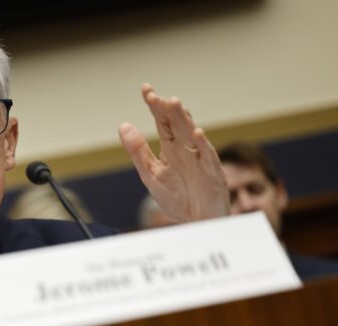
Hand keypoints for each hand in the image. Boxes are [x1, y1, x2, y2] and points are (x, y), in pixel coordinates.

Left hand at [119, 84, 228, 221]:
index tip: (146, 89)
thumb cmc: (177, 198)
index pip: (162, 121)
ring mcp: (201, 160)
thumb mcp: (151, 174)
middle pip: (177, 124)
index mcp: (172, 148)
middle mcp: (187, 150)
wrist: (196, 224)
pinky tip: (197, 134)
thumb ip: (138, 151)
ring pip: (193, 135)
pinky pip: (209, 158)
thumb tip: (123, 125)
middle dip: (167, 109)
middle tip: (157, 96)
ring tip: (174, 103)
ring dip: (184, 119)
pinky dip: (203, 146)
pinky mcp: (213, 174)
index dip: (155, 106)